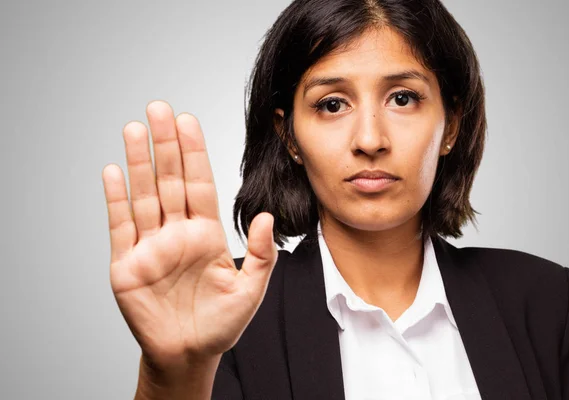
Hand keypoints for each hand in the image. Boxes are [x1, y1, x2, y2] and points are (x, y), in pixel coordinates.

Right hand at [102, 100, 277, 370]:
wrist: (188, 354)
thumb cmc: (220, 324)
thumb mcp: (251, 290)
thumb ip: (263, 255)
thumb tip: (268, 218)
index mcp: (206, 234)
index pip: (199, 184)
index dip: (194, 153)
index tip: (189, 122)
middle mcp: (177, 233)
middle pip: (170, 181)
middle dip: (165, 145)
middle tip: (159, 109)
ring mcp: (151, 246)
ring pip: (144, 196)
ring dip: (138, 163)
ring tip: (135, 129)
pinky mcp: (127, 264)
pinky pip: (120, 226)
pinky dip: (116, 199)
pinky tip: (113, 171)